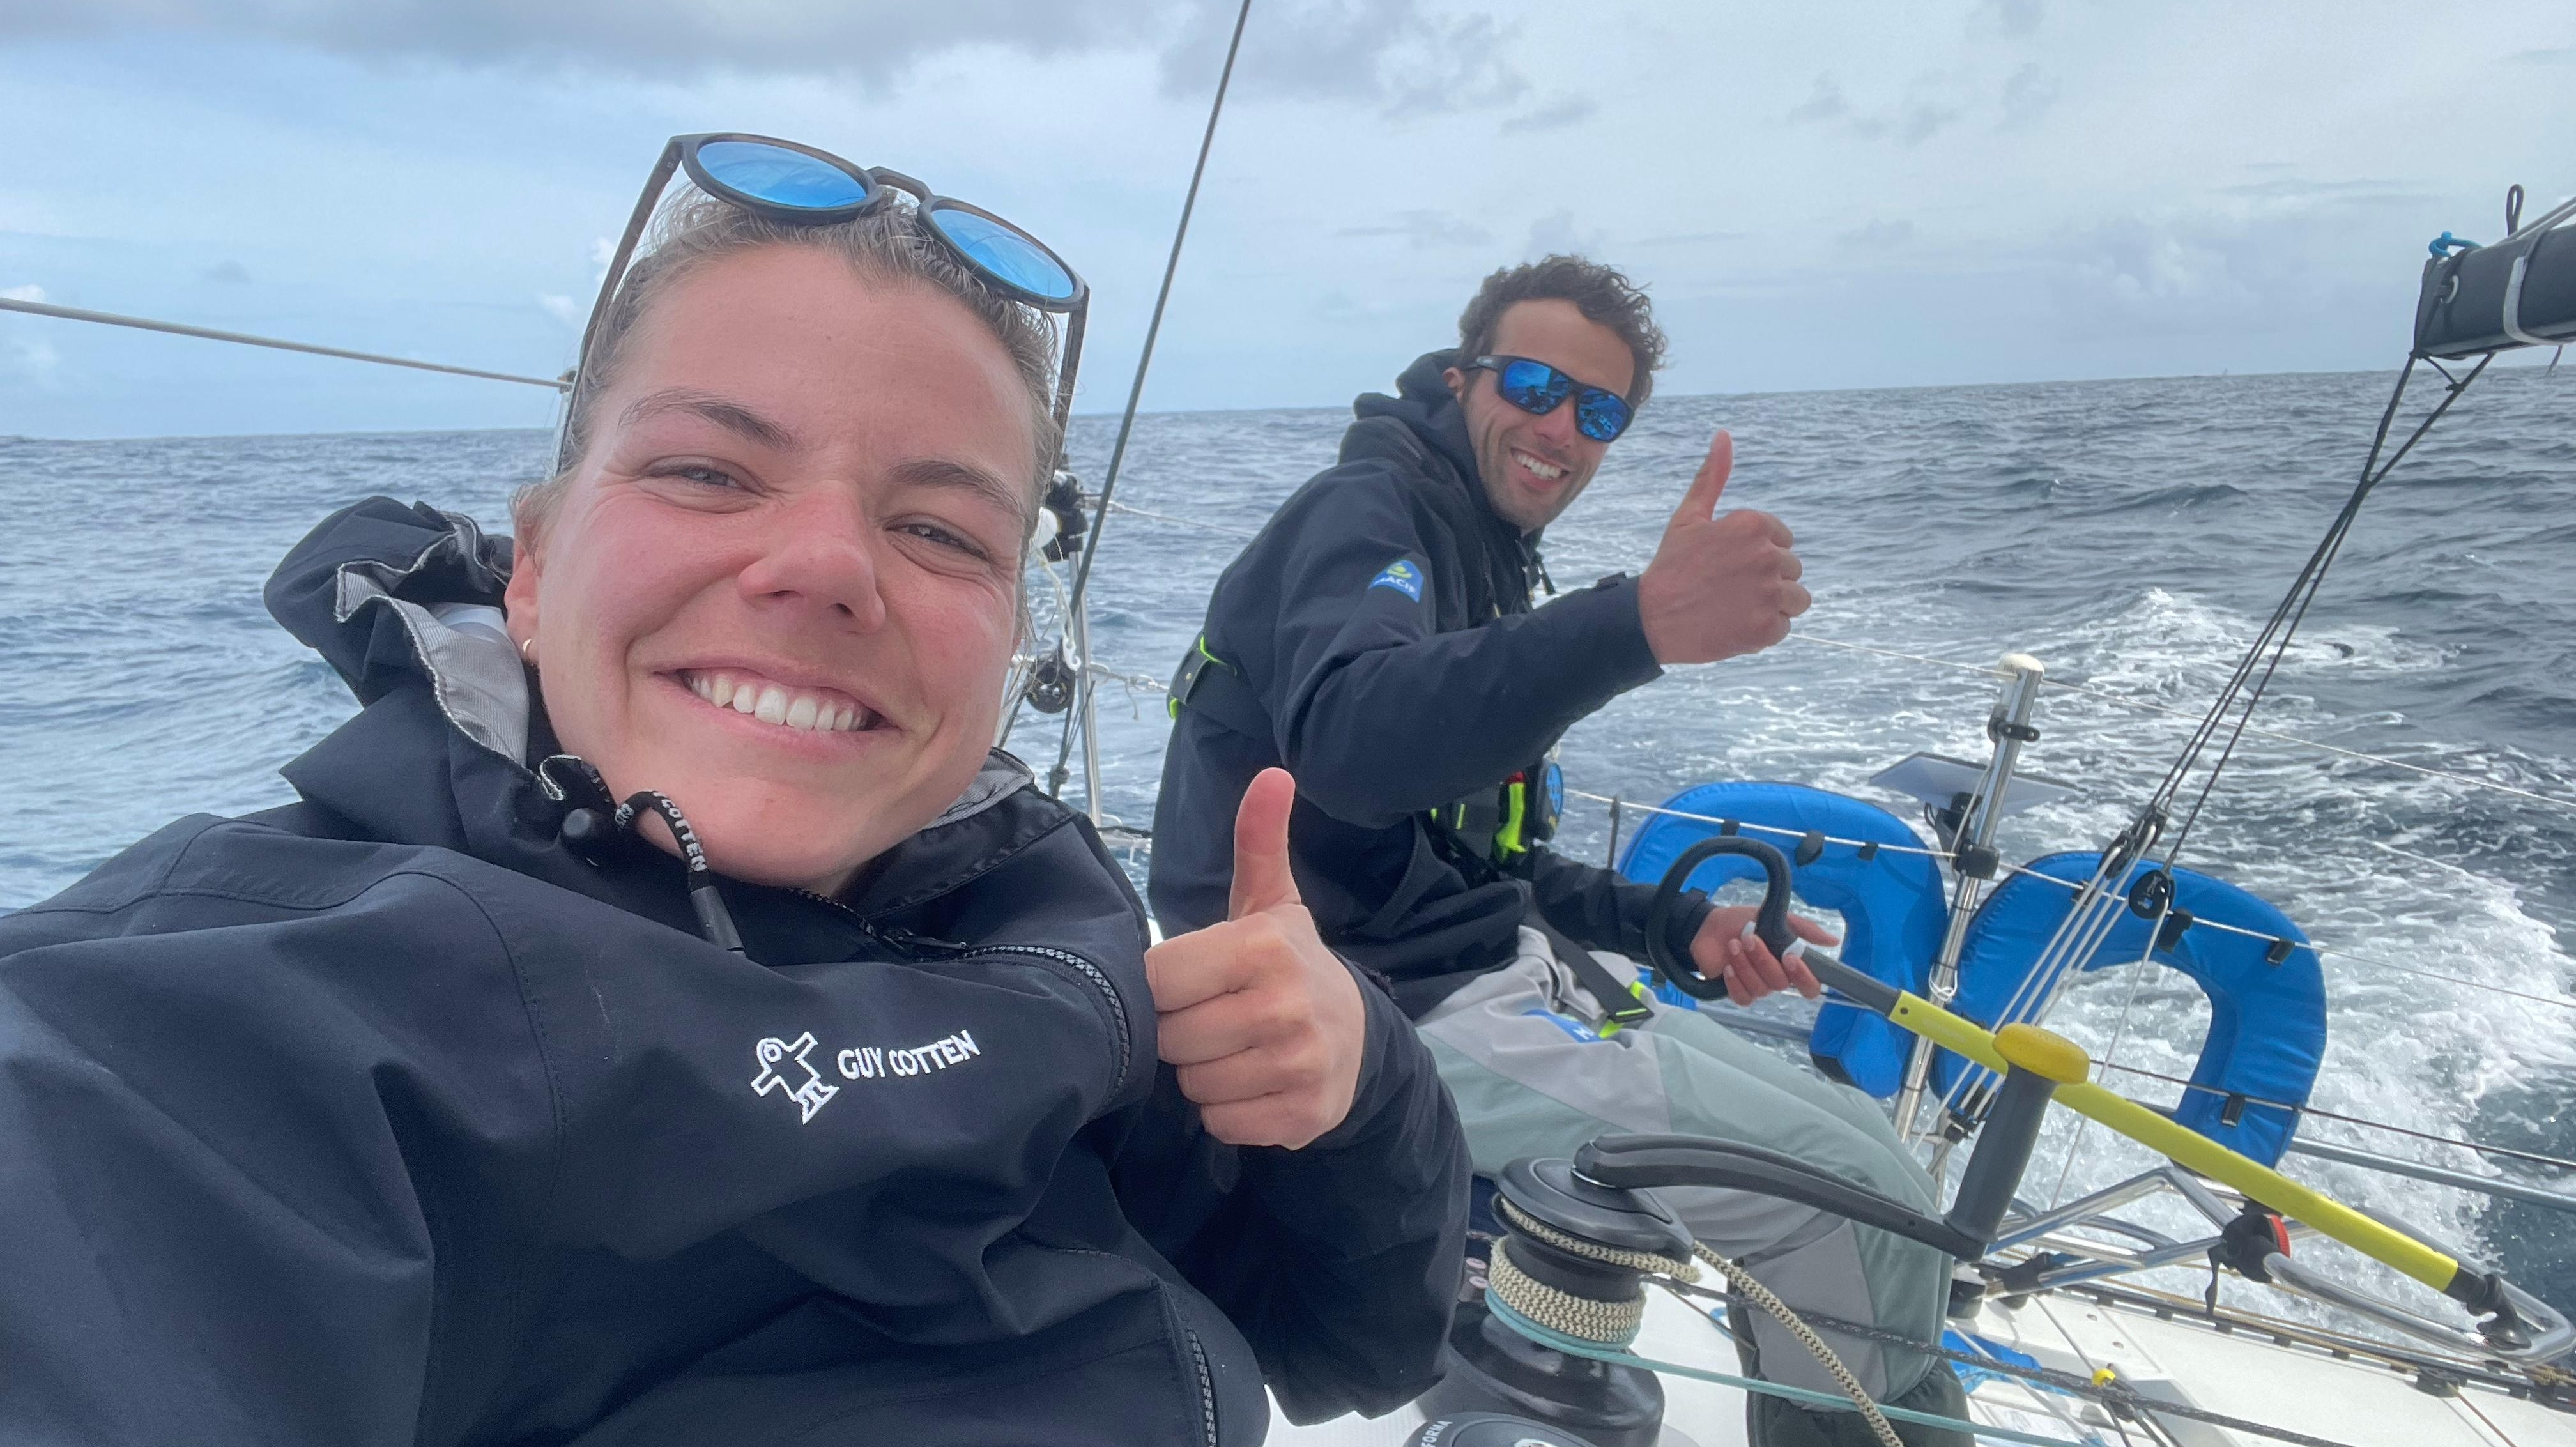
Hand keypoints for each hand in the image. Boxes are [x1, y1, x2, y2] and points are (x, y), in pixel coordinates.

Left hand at [1145, 768, 1366, 1148]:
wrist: (1359, 1040)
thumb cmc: (1290, 967)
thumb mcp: (1272, 903)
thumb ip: (1258, 843)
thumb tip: (1272, 774)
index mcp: (1262, 947)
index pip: (1157, 982)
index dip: (1166, 987)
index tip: (1195, 982)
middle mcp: (1282, 1006)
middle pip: (1169, 1039)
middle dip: (1182, 1032)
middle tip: (1215, 1017)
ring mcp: (1295, 1066)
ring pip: (1192, 1085)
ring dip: (1203, 1073)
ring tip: (1235, 1049)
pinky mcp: (1300, 1117)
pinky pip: (1220, 1122)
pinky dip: (1228, 1111)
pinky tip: (1252, 1083)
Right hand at [1636, 430, 1810, 665]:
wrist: (1649, 620)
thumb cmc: (1671, 567)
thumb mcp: (1689, 517)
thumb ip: (1712, 477)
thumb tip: (1724, 435)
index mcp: (1752, 525)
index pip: (1783, 540)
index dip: (1757, 555)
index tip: (1730, 566)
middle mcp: (1767, 555)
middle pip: (1792, 570)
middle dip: (1767, 581)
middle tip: (1729, 590)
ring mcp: (1770, 593)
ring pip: (1796, 599)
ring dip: (1773, 607)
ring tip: (1737, 609)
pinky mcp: (1768, 627)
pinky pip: (1785, 627)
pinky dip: (1763, 631)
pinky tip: (1734, 626)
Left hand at [1690, 903, 1834, 1005]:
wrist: (1711, 924)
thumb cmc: (1744, 921)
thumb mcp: (1777, 918)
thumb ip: (1804, 930)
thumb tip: (1834, 940)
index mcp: (1789, 964)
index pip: (1809, 986)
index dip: (1804, 977)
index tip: (1790, 957)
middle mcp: (1775, 978)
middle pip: (1780, 984)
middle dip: (1764, 959)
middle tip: (1750, 938)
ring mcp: (1756, 986)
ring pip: (1760, 988)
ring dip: (1746, 964)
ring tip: (1733, 943)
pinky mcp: (1736, 991)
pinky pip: (1743, 998)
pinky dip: (1735, 982)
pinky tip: (1728, 967)